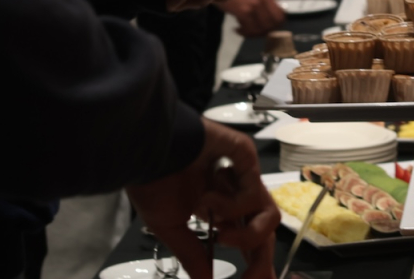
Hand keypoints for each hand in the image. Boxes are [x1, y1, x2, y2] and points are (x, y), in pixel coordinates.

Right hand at [128, 120, 279, 278]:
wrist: (145, 150)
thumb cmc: (152, 181)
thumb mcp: (171, 228)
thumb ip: (192, 254)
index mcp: (220, 209)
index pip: (247, 239)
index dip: (254, 263)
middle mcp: (236, 193)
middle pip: (264, 231)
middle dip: (260, 262)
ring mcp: (243, 176)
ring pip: (268, 215)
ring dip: (245, 234)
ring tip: (220, 234)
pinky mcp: (245, 157)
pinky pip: (254, 194)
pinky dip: (232, 206)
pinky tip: (207, 198)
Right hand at [218, 0, 285, 37]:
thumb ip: (263, 3)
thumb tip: (273, 18)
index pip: (280, 16)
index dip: (276, 26)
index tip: (268, 30)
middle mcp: (262, 1)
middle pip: (272, 25)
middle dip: (263, 32)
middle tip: (254, 33)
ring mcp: (253, 6)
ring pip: (260, 29)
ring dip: (252, 34)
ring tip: (245, 31)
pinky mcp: (243, 11)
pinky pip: (248, 29)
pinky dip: (243, 32)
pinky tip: (237, 29)